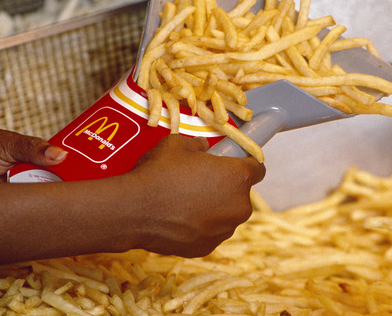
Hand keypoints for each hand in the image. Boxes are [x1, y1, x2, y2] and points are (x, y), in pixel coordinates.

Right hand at [123, 134, 265, 257]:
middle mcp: (239, 206)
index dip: (245, 163)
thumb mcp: (177, 144)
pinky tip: (179, 218)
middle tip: (200, 181)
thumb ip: (197, 145)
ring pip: (226, 215)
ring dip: (214, 209)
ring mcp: (224, 231)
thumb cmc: (158, 172)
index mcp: (238, 177)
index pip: (258, 169)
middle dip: (225, 188)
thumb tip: (202, 147)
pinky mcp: (207, 247)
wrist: (133, 210)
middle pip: (240, 194)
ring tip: (185, 201)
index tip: (234, 163)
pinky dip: (199, 226)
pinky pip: (209, 232)